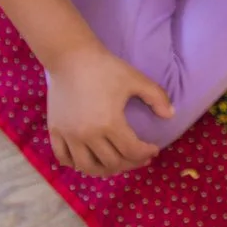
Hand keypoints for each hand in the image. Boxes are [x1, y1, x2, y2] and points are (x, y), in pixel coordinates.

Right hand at [46, 47, 173, 176]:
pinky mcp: (55, 131)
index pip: (132, 151)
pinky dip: (76, 164)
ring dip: (104, 170)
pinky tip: (87, 159)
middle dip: (130, 163)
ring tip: (115, 163)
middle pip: (112, 163)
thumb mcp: (135, 78)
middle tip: (139, 157)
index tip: (154, 149)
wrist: (70, 57)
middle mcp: (88, 135)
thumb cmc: (104, 67)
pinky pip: (64, 157)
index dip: (146, 153)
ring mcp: (70, 135)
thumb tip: (171, 116)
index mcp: (109, 123)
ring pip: (87, 167)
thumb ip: (156, 96)